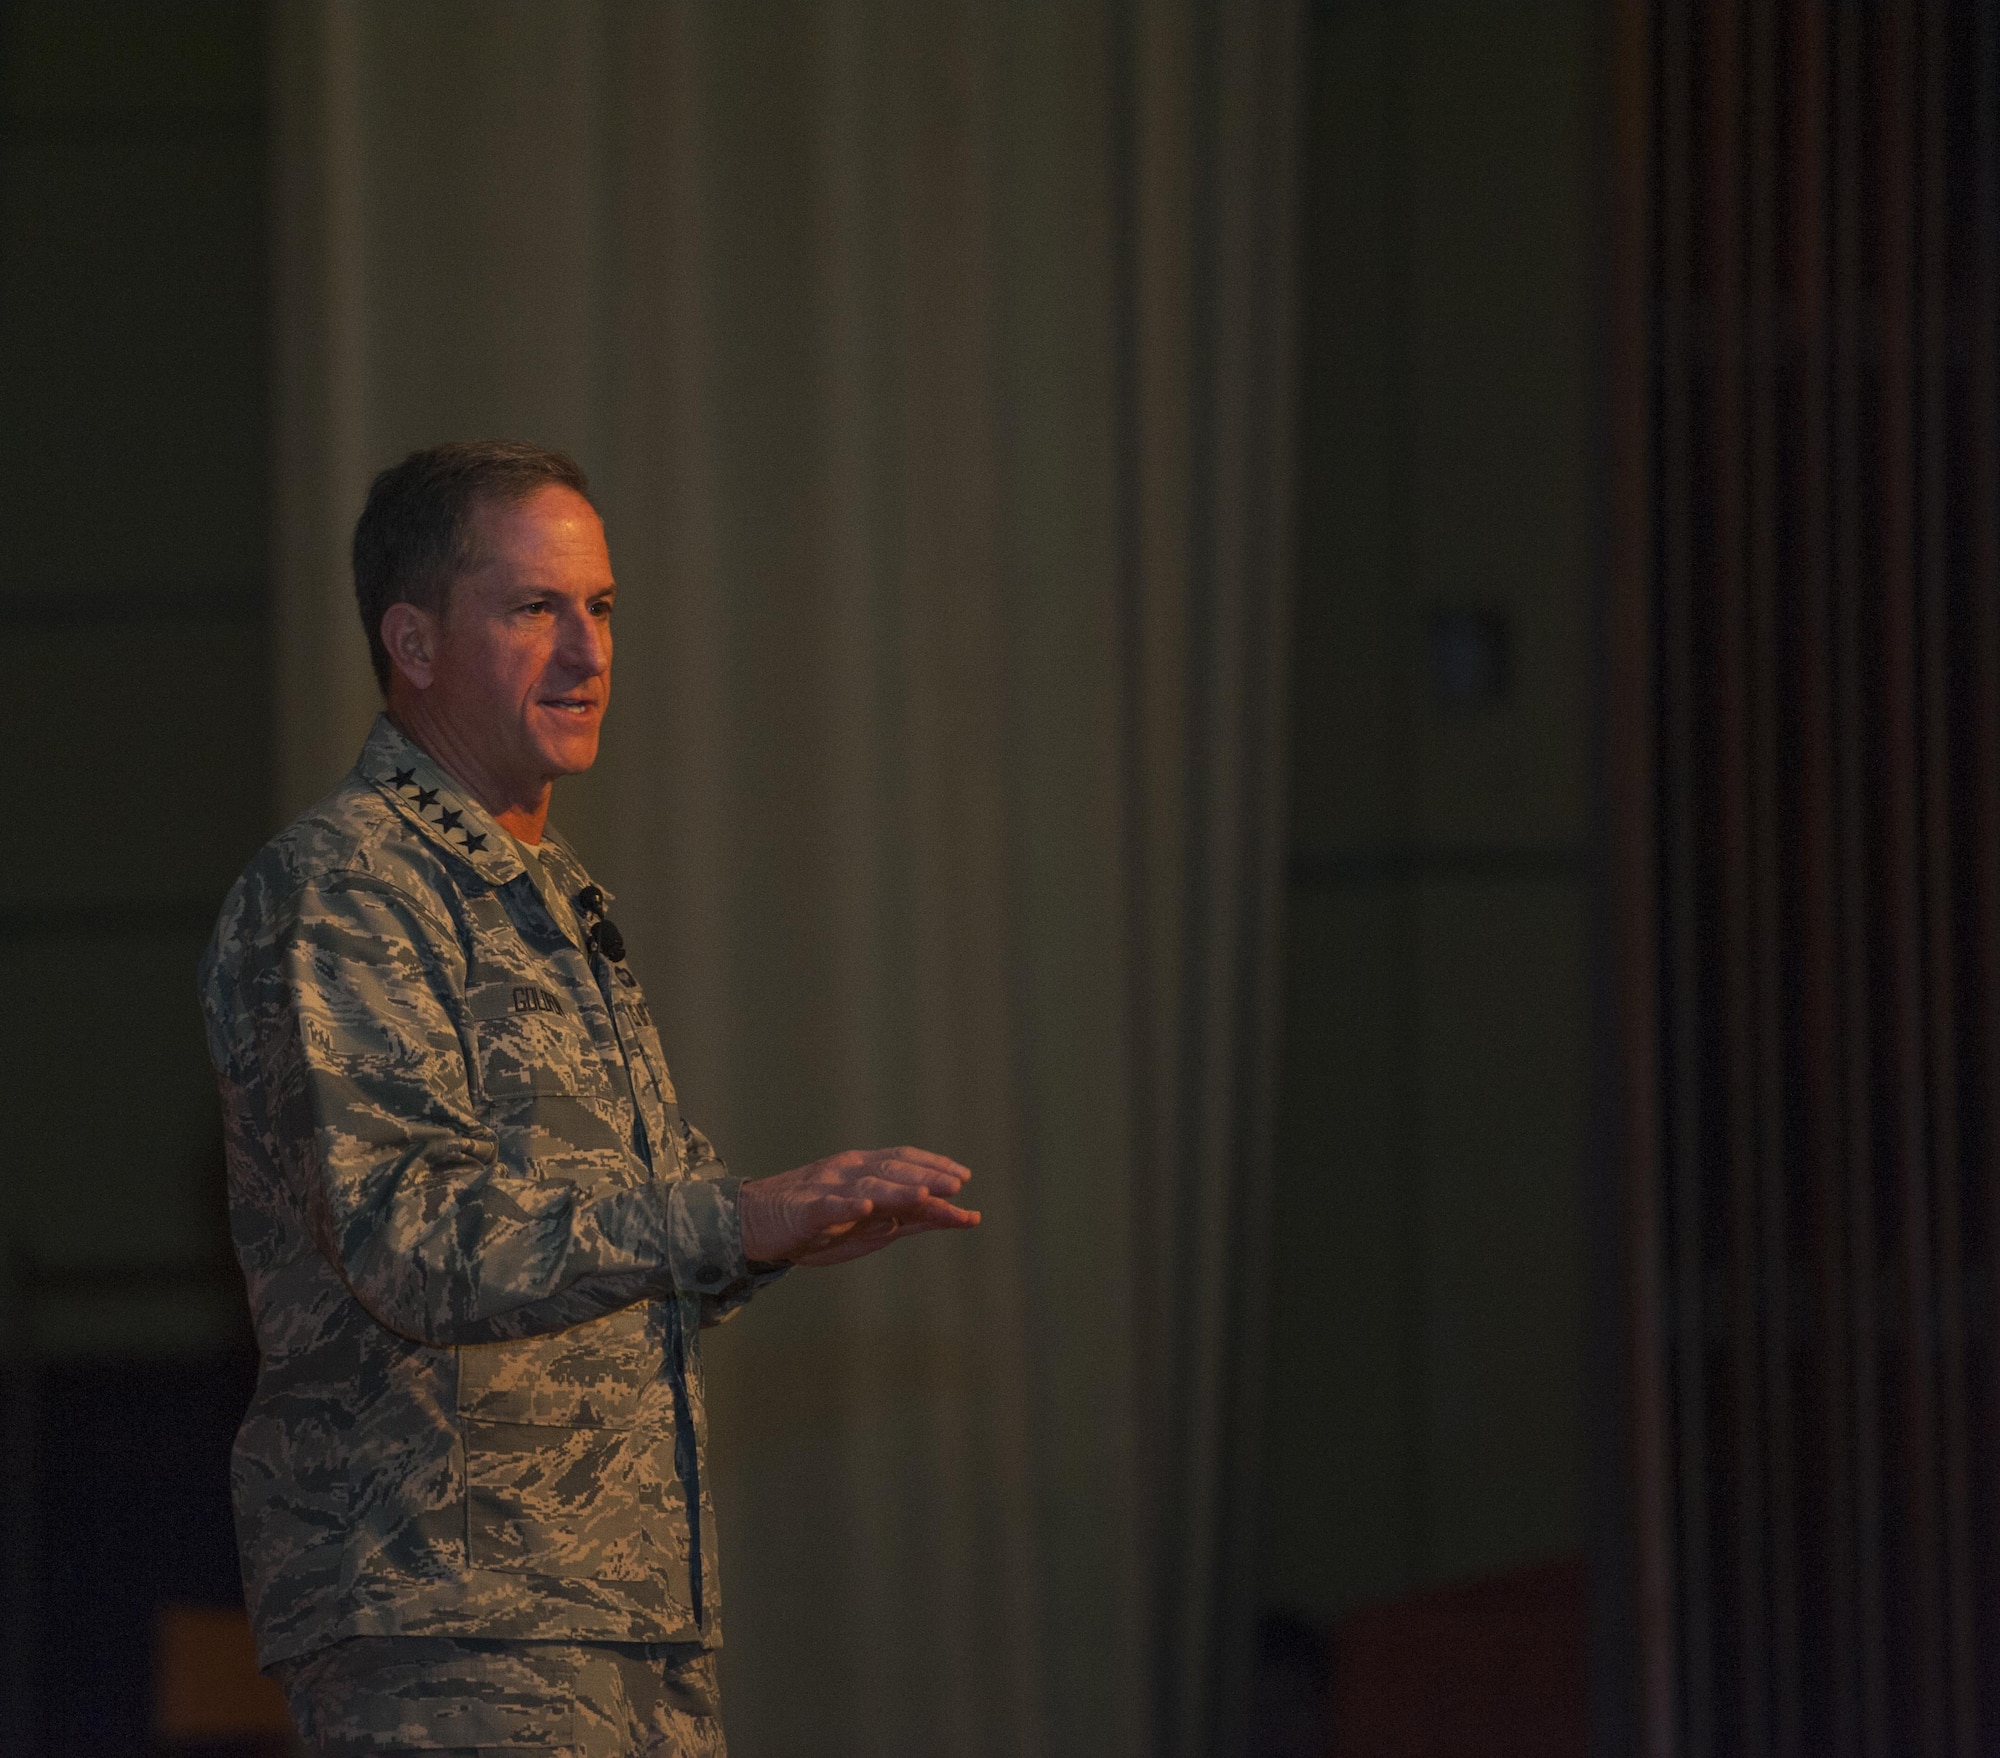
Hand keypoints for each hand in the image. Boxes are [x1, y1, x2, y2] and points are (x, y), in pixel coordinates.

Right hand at [738, 1146, 979, 1266]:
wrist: (755, 1225)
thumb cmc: (815, 1226)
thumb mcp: (868, 1224)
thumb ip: (905, 1220)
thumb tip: (947, 1216)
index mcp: (862, 1171)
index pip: (904, 1162)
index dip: (934, 1167)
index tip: (964, 1176)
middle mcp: (847, 1172)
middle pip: (892, 1170)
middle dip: (926, 1176)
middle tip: (957, 1185)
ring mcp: (825, 1188)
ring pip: (867, 1186)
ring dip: (898, 1189)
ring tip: (925, 1194)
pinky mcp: (804, 1210)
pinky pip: (827, 1206)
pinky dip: (848, 1205)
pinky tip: (865, 1206)